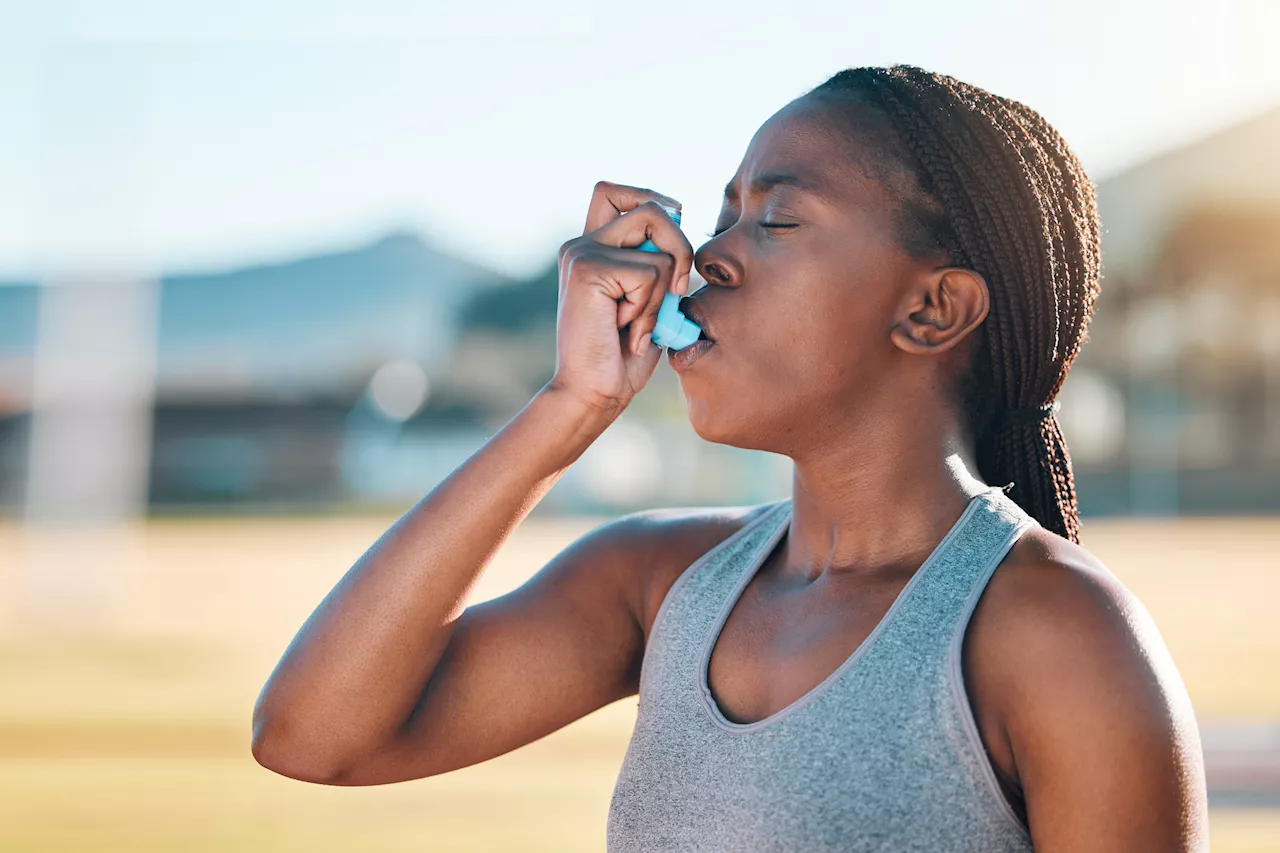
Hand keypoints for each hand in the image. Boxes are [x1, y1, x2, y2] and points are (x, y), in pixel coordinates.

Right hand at [547, 181, 693, 416]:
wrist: (594, 392)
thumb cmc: (623, 355)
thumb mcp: (650, 301)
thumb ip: (657, 265)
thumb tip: (680, 231)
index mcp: (593, 248)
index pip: (616, 192)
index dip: (653, 200)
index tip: (671, 236)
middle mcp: (582, 243)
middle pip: (652, 208)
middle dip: (680, 248)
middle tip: (676, 290)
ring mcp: (582, 252)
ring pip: (658, 247)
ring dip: (663, 294)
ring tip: (639, 324)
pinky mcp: (587, 268)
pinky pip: (650, 274)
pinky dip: (651, 309)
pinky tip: (627, 331)